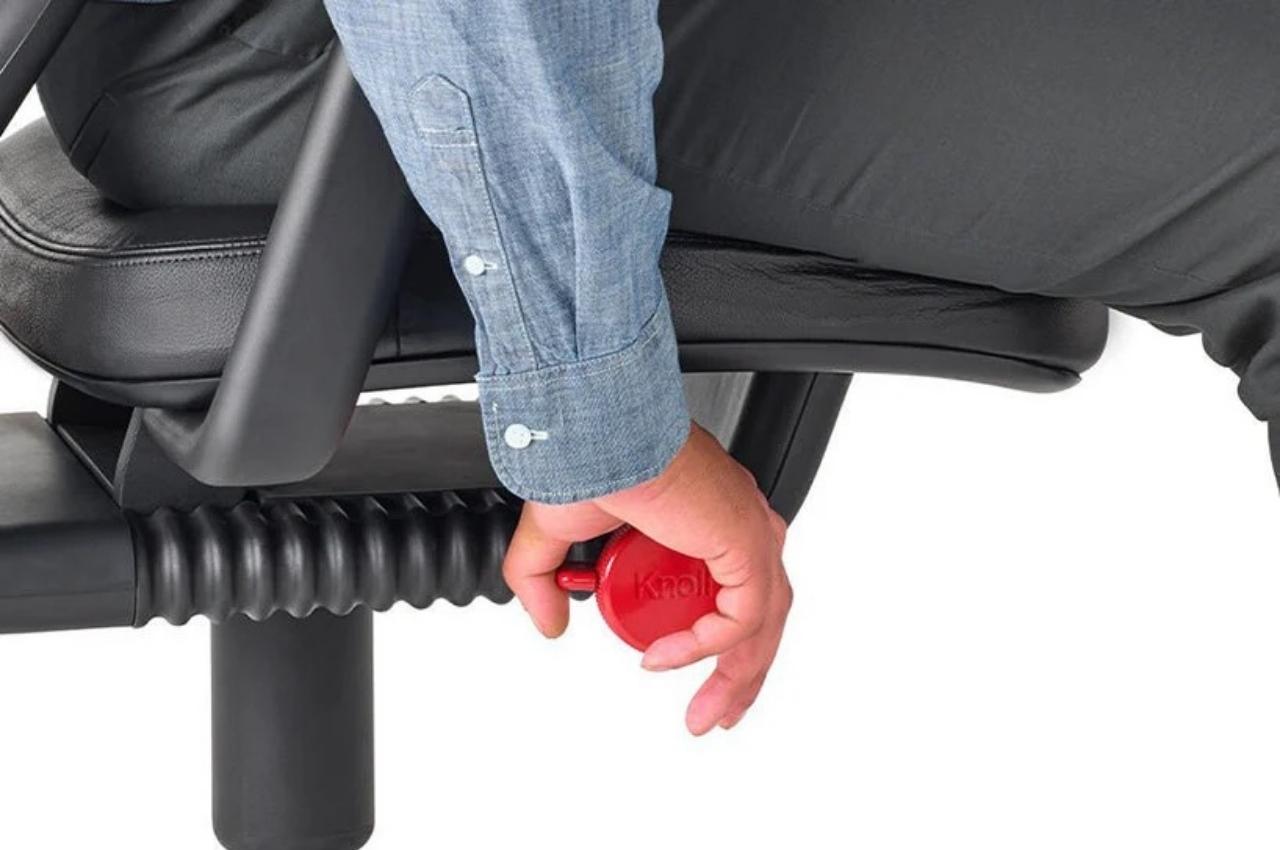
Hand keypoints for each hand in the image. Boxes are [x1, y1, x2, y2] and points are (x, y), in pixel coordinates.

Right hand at [503, 424, 792, 734]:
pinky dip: (703, 647)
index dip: (714, 641)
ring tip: (703, 714)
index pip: (735, 588)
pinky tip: (664, 657)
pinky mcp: (747, 545)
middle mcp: (739, 525)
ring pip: (761, 626)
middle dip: (740, 676)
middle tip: (711, 715)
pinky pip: (740, 618)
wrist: (598, 429)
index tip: (671, 666)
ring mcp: (750, 533)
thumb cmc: (590, 455)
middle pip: (762, 617)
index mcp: (710, 516)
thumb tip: (550, 624)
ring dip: (735, 678)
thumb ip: (546, 581)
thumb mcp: (557, 534)